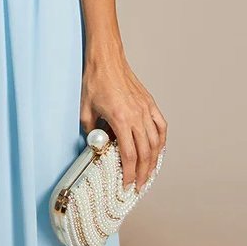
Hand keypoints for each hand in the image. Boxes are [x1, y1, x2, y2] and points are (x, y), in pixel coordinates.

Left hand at [80, 55, 166, 194]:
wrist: (106, 60)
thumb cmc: (95, 81)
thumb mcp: (85, 109)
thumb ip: (90, 131)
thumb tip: (95, 146)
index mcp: (120, 119)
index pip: (129, 155)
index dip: (129, 173)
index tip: (128, 184)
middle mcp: (137, 116)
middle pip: (145, 152)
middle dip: (143, 173)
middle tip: (140, 185)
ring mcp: (146, 109)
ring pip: (156, 142)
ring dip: (154, 161)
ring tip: (149, 173)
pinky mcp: (149, 103)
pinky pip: (161, 126)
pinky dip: (161, 141)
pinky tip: (158, 150)